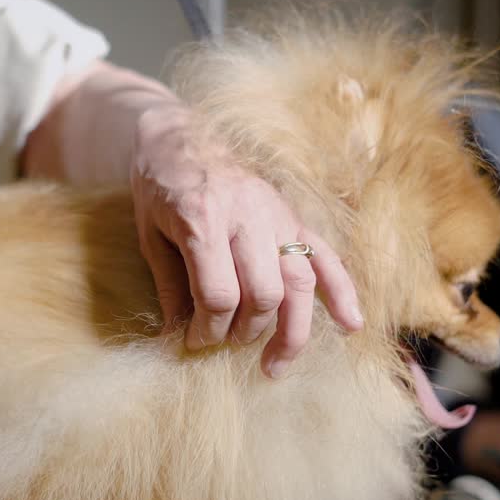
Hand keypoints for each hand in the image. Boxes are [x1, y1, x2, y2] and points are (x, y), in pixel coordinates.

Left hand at [130, 102, 363, 378]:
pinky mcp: (294, 214)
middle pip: (264, 294)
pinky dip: (342, 293)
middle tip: (225, 344)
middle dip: (245, 332)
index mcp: (203, 219)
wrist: (179, 134)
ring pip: (300, 283)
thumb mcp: (149, 236)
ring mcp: (277, 214)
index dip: (206, 329)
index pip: (218, 294)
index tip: (192, 341)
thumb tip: (176, 339)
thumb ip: (169, 288)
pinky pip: (327, 256)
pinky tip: (350, 325)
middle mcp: (247, 216)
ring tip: (276, 366)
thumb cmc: (158, 186)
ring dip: (293, 332)